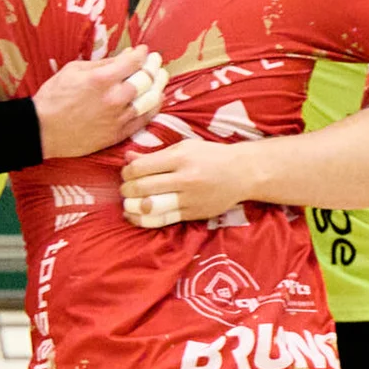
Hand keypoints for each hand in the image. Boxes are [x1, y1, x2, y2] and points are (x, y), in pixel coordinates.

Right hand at [33, 45, 166, 159]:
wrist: (43, 130)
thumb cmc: (53, 97)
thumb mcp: (73, 70)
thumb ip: (102, 63)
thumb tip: (125, 57)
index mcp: (102, 79)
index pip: (134, 62)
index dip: (142, 54)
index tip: (144, 51)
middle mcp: (114, 98)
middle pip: (147, 80)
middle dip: (154, 67)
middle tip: (156, 62)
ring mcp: (118, 118)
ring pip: (150, 100)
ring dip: (159, 86)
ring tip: (160, 79)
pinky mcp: (118, 134)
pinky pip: (144, 120)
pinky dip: (154, 108)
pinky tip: (156, 100)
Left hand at [119, 137, 254, 227]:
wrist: (242, 173)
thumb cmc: (210, 156)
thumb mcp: (184, 148)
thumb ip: (155, 154)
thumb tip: (127, 158)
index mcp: (180, 158)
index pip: (141, 168)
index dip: (127, 173)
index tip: (127, 174)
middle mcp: (185, 178)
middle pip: (143, 188)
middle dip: (127, 190)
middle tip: (125, 190)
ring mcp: (190, 198)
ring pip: (151, 207)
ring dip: (132, 207)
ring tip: (128, 204)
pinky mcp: (193, 214)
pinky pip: (163, 220)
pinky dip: (145, 220)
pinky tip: (135, 216)